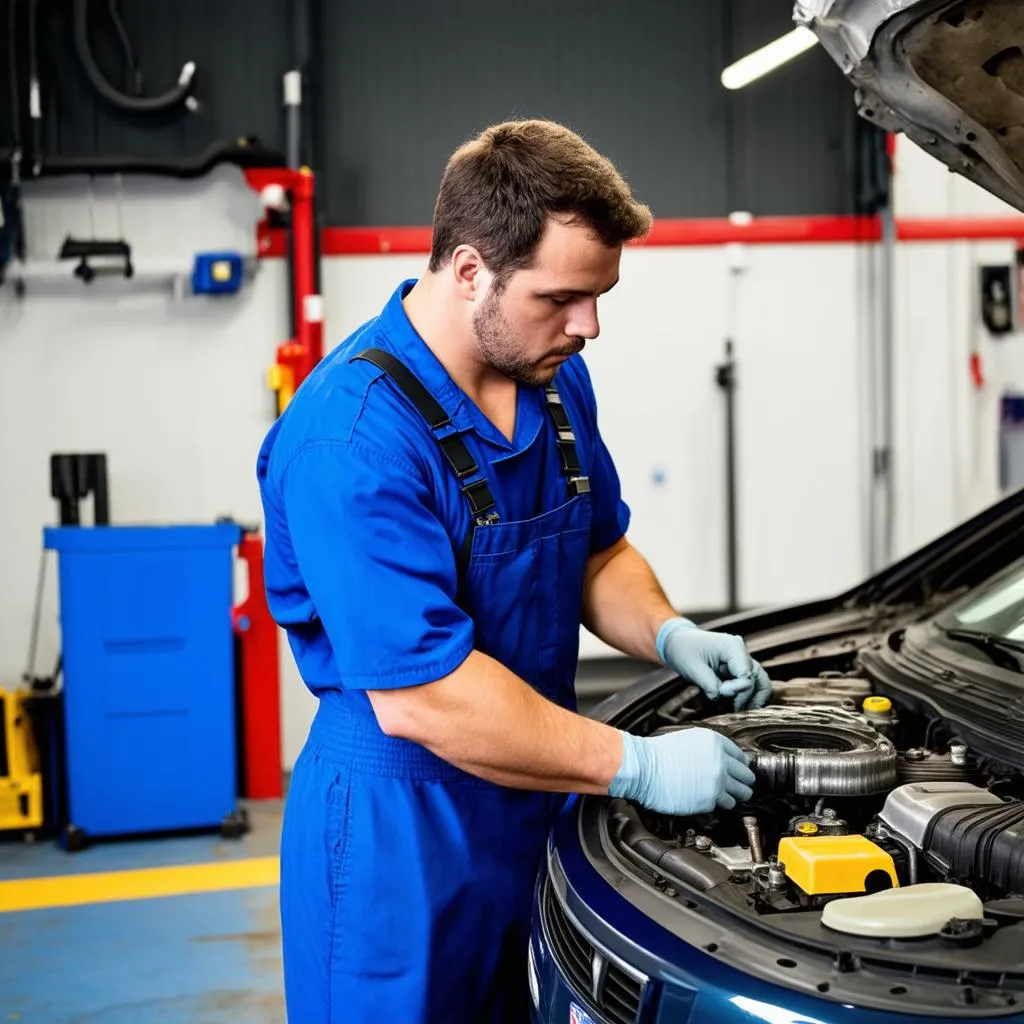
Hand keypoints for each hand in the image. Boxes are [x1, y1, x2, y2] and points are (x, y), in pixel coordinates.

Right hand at [609, 728, 755, 813]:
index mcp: (715, 742)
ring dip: (736, 796)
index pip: (742, 757)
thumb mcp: (688, 739)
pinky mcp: (709, 800)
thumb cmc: (658, 754)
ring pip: (742, 794)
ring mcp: (717, 782)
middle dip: (744, 782)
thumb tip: (720, 759)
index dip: (741, 765)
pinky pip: (724, 805)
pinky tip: (712, 801)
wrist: (644, 768)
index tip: (740, 771)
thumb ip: (709, 748)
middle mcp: (721, 761)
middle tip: (739, 786)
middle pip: (747, 777)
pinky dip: (719, 804)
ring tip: (729, 796)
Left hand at [657, 617, 771, 709]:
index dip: (736, 690)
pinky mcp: (739, 668)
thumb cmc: (684, 650)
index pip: (747, 676)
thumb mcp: (693, 668)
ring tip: (739, 711)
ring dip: (753, 698)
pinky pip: (752, 683)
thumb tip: (722, 697)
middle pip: (759, 680)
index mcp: (733, 647)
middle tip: (732, 709)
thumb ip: (710, 684)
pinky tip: (737, 705)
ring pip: (761, 682)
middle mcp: (742, 652)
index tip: (719, 693)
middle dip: (747, 697)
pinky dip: (748, 695)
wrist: (678, 642)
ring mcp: (742, 660)